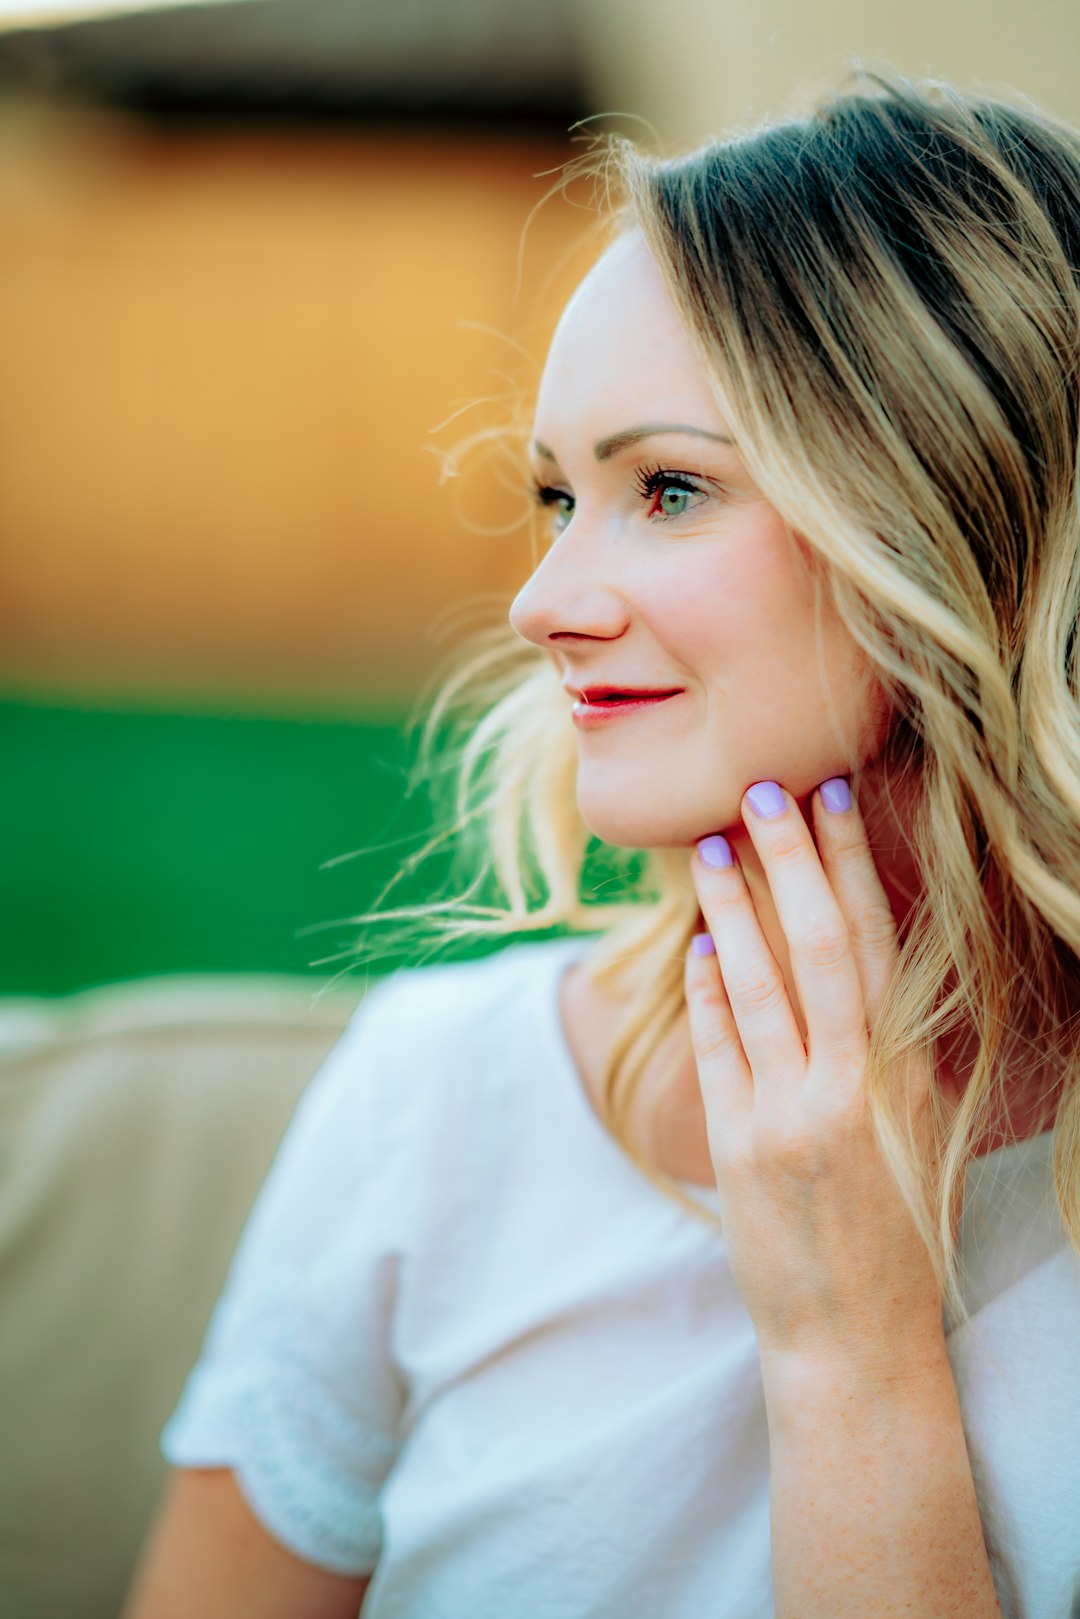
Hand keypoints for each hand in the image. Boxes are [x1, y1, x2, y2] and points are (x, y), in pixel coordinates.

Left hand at [685, 777, 944, 1372]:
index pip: (876, 943)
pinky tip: (695, 945)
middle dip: (790, 860)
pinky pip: (718, 1049)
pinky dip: (706, 992)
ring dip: (732, 909)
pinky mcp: (738, 1147)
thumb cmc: (894, 1234)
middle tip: (760, 786)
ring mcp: (790, 1116)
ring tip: (710, 848)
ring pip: (757, 986)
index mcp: (905, 1073)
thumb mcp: (918, 1134)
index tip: (830, 796)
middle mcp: (853, 1085)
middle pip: (818, 946)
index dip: (850, 865)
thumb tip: (876, 973)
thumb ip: (899, 1056)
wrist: (855, 1339)